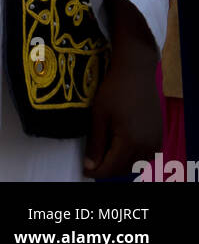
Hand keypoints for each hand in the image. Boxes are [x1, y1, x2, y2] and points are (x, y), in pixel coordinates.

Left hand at [84, 57, 160, 179]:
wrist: (136, 72)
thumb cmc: (114, 90)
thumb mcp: (99, 115)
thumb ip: (95, 143)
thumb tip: (89, 166)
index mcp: (129, 142)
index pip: (111, 168)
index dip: (96, 171)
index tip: (85, 169)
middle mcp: (145, 146)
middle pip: (124, 169)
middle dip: (108, 168)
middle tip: (93, 160)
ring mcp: (154, 142)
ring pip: (136, 164)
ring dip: (121, 163)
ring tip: (106, 152)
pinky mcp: (159, 136)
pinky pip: (145, 155)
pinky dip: (133, 156)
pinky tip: (123, 145)